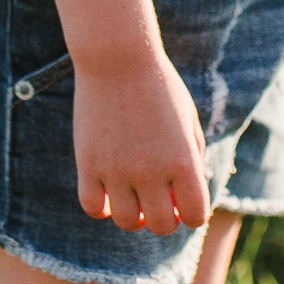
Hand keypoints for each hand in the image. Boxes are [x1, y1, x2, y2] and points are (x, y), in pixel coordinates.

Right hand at [74, 52, 209, 234]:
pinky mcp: (88, 165)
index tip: (183, 200)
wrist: (118, 58)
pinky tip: (107, 191)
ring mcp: (117, 171)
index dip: (191, 213)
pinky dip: (101, 207)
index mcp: (183, 161)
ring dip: (133, 215)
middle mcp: (152, 172)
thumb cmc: (158, 85)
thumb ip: (192, 158)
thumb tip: (187, 197)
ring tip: (132, 196)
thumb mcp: (187, 118)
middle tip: (157, 199)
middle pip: (161, 226)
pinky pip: (93, 207)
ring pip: (127, 222)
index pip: (195, 216)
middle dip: (164, 217)